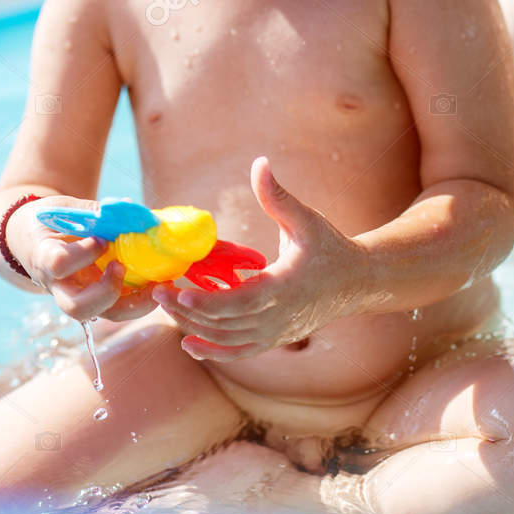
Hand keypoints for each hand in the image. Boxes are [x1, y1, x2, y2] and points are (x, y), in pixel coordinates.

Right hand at [19, 200, 159, 322]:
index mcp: (44, 258)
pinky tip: (160, 285)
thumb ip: (90, 211)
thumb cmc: (47, 222)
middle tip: (121, 267)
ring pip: (105, 314)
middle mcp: (60, 286)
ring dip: (135, 303)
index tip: (101, 239)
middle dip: (107, 292)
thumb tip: (126, 207)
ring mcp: (80, 296)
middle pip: (78, 308)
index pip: (59, 265)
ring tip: (157, 283)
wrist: (33, 242)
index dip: (83, 254)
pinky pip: (120, 308)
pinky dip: (142, 300)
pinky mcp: (97, 299)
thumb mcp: (61, 209)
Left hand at [154, 158, 360, 361]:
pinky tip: (187, 342)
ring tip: (164, 307)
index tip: (181, 293)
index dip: (209, 302)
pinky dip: (213, 351)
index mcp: (285, 288)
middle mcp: (279, 317)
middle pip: (225, 322)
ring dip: (193, 327)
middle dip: (186, 310)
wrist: (356, 283)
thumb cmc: (330, 247)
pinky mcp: (273, 339)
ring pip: (226, 339)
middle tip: (157, 291)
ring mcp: (276, 333)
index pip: (241, 303)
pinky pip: (238, 351)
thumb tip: (260, 162)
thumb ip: (278, 196)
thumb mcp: (306, 220)